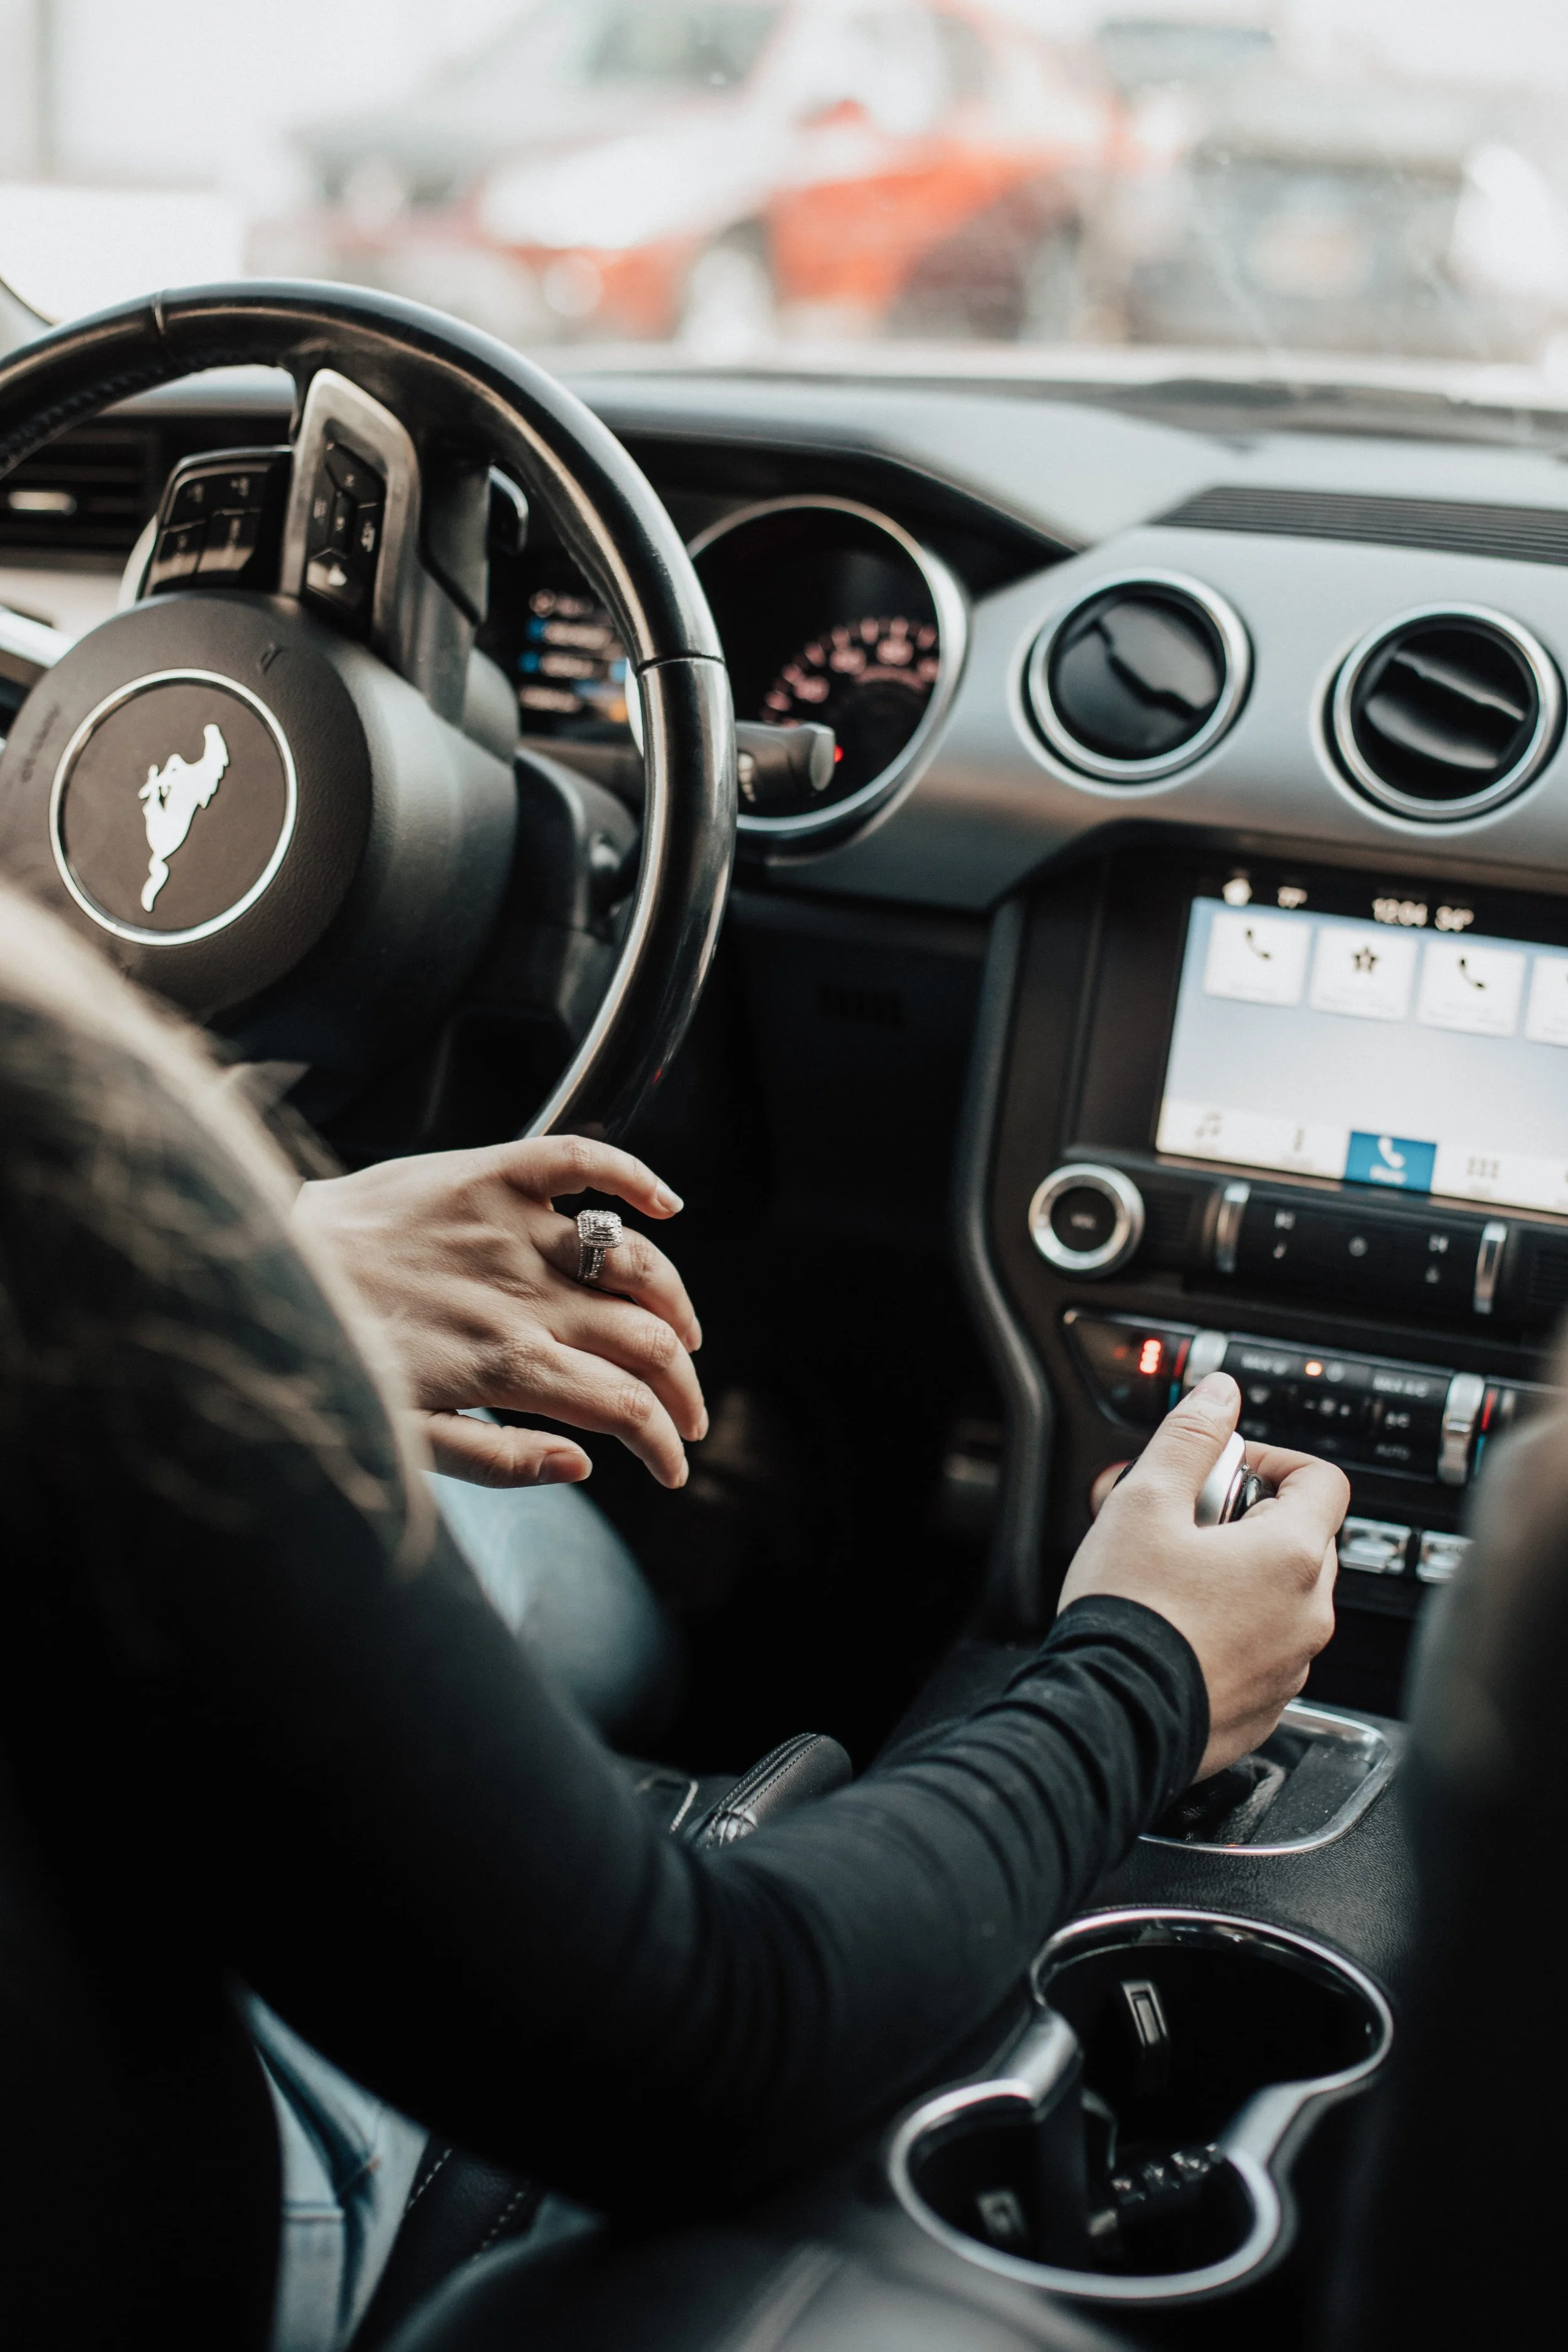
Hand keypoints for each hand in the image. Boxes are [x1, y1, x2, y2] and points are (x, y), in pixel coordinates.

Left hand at [293, 1136, 705, 1489]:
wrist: (262, 1273)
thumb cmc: (333, 1363)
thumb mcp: (404, 1439)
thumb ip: (497, 1462)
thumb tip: (584, 1463)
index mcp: (503, 1365)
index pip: (624, 1406)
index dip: (664, 1442)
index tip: (672, 1465)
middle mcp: (519, 1295)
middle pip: (645, 1340)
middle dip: (684, 1389)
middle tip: (688, 1415)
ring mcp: (509, 1228)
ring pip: (633, 1262)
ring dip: (676, 1303)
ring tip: (683, 1336)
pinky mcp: (488, 1174)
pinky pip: (581, 1162)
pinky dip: (634, 1179)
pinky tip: (664, 1207)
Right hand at [1059, 1373, 1346, 1778]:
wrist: (1110, 1719)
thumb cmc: (1129, 1616)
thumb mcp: (1146, 1501)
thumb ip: (1190, 1437)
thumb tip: (1221, 1395)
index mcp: (1292, 1554)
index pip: (1323, 1479)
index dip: (1276, 1460)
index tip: (1229, 1470)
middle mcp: (1308, 1613)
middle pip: (1304, 1537)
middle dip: (1250, 1518)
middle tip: (1188, 1523)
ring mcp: (1292, 1665)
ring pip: (1284, 1597)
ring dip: (1243, 1576)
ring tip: (1175, 1579)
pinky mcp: (1267, 1706)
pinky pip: (1266, 1650)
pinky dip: (1234, 1632)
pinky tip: (1179, 1630)